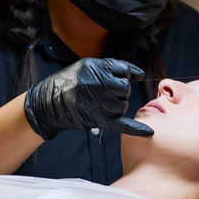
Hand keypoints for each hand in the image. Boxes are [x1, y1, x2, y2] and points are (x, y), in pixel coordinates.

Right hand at [24, 58, 153, 139]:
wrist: (49, 102)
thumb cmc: (71, 82)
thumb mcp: (88, 65)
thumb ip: (114, 67)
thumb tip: (139, 73)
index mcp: (95, 68)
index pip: (124, 71)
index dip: (123, 75)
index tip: (119, 77)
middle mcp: (96, 84)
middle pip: (125, 88)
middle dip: (121, 91)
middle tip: (106, 92)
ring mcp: (97, 102)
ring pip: (123, 104)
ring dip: (118, 105)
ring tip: (102, 103)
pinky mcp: (98, 119)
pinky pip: (122, 124)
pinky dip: (136, 129)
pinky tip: (149, 132)